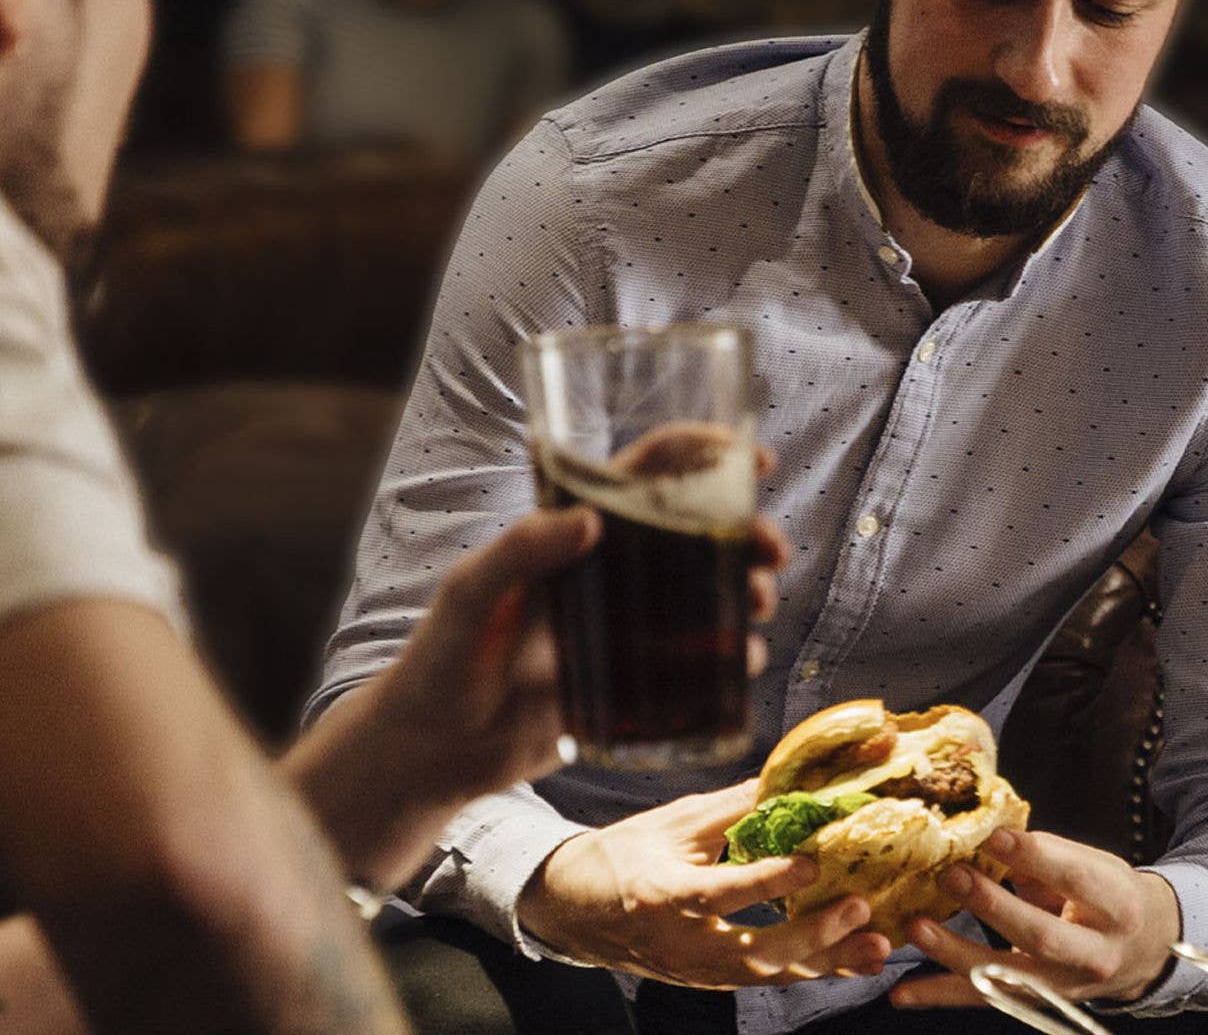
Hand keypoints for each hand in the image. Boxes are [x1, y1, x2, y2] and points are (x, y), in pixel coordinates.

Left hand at [288, 449, 789, 888]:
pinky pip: (692, 663)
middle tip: (771, 551)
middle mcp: (604, 574)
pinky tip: (742, 662)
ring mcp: (621, 629)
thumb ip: (518, 552)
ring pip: (702, 594)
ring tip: (757, 604)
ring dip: (743, 589)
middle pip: (692, 534)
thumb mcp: (470, 594)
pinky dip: (727, 657)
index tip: (753, 458)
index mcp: (568, 536)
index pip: (643, 476)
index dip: (701, 455)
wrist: (436, 751)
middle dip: (744, 531)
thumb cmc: (441, 659)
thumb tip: (588, 521)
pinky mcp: (629, 683)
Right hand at [517, 780, 892, 987]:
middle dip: (811, 937)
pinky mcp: (708, 980)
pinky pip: (765, 981)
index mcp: (664, 894)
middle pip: (753, 954)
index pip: (721, 892)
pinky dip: (809, 970)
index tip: (812, 861)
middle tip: (857, 909)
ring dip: (824, 962)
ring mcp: (695, 969)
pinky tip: (851, 959)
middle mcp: (681, 942)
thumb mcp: (668, 823)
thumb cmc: (620, 855)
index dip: (768, 880)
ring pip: (768, 976)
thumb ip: (726, 810)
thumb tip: (781, 781)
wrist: (573, 908)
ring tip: (874, 947)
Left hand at [890, 828, 1182, 1008]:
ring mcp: (1062, 986)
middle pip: (1041, 935)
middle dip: (992, 906)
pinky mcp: (1034, 1002)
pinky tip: (901, 993)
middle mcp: (1094, 953)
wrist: (1142, 950)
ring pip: (1008, 975)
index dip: (1034, 856)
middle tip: (951, 876)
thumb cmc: (1105, 895)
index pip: (1074, 878)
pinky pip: (983, 1000)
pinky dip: (939, 996)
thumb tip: (985, 831)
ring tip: (917, 928)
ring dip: (956, 953)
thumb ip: (1042, 854)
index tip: (993, 835)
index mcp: (1114, 905)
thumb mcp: (1091, 866)